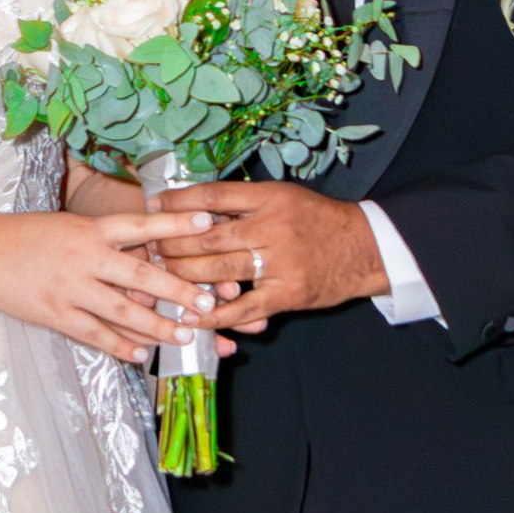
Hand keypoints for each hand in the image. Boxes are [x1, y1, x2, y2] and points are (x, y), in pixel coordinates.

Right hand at [0, 204, 231, 364]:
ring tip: (185, 335)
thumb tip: (149, 254)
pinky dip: (118, 345)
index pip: (142, 224)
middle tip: (210, 303)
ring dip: (157, 325)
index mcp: (90, 229)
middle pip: (141, 275)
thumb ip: (106, 241)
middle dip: (178, 289)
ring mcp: (69, 288)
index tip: (209, 221)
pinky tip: (140, 355)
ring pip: (122, 311)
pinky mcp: (53, 314)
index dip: (176, 224)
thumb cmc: (26, 236)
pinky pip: (93, 334)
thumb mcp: (69, 226)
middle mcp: (84, 257)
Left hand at [145, 179, 386, 329]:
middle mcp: (271, 227)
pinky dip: (213, 315)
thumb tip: (194, 205)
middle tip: (149, 248)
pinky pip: (241, 308)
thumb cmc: (317, 220)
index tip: (153, 206)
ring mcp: (279, 263)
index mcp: (269, 197)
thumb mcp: (284, 196)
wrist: (363, 249)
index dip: (178, 202)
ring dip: (183, 276)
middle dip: (171, 243)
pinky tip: (190, 316)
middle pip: (207, 236)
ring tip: (161, 278)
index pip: (212, 196)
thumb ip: (244, 201)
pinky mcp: (286, 295)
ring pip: (218, 270)